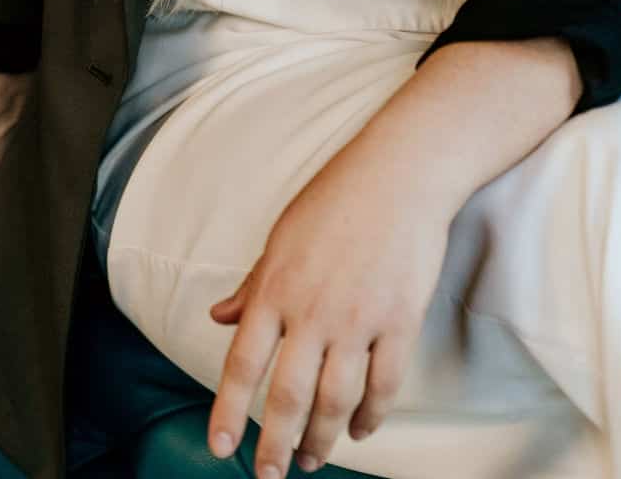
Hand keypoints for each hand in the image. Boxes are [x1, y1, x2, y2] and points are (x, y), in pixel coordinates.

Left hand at [206, 132, 451, 476]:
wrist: (401, 172)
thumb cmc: (337, 197)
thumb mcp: (283, 236)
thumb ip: (253, 283)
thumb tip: (219, 317)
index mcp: (276, 288)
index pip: (243, 364)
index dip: (228, 412)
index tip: (220, 448)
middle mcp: (314, 310)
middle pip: (289, 396)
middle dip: (275, 445)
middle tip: (269, 475)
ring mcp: (359, 318)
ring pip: (335, 400)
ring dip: (322, 439)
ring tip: (312, 459)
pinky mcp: (400, 320)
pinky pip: (383, 385)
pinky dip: (370, 415)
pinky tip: (359, 429)